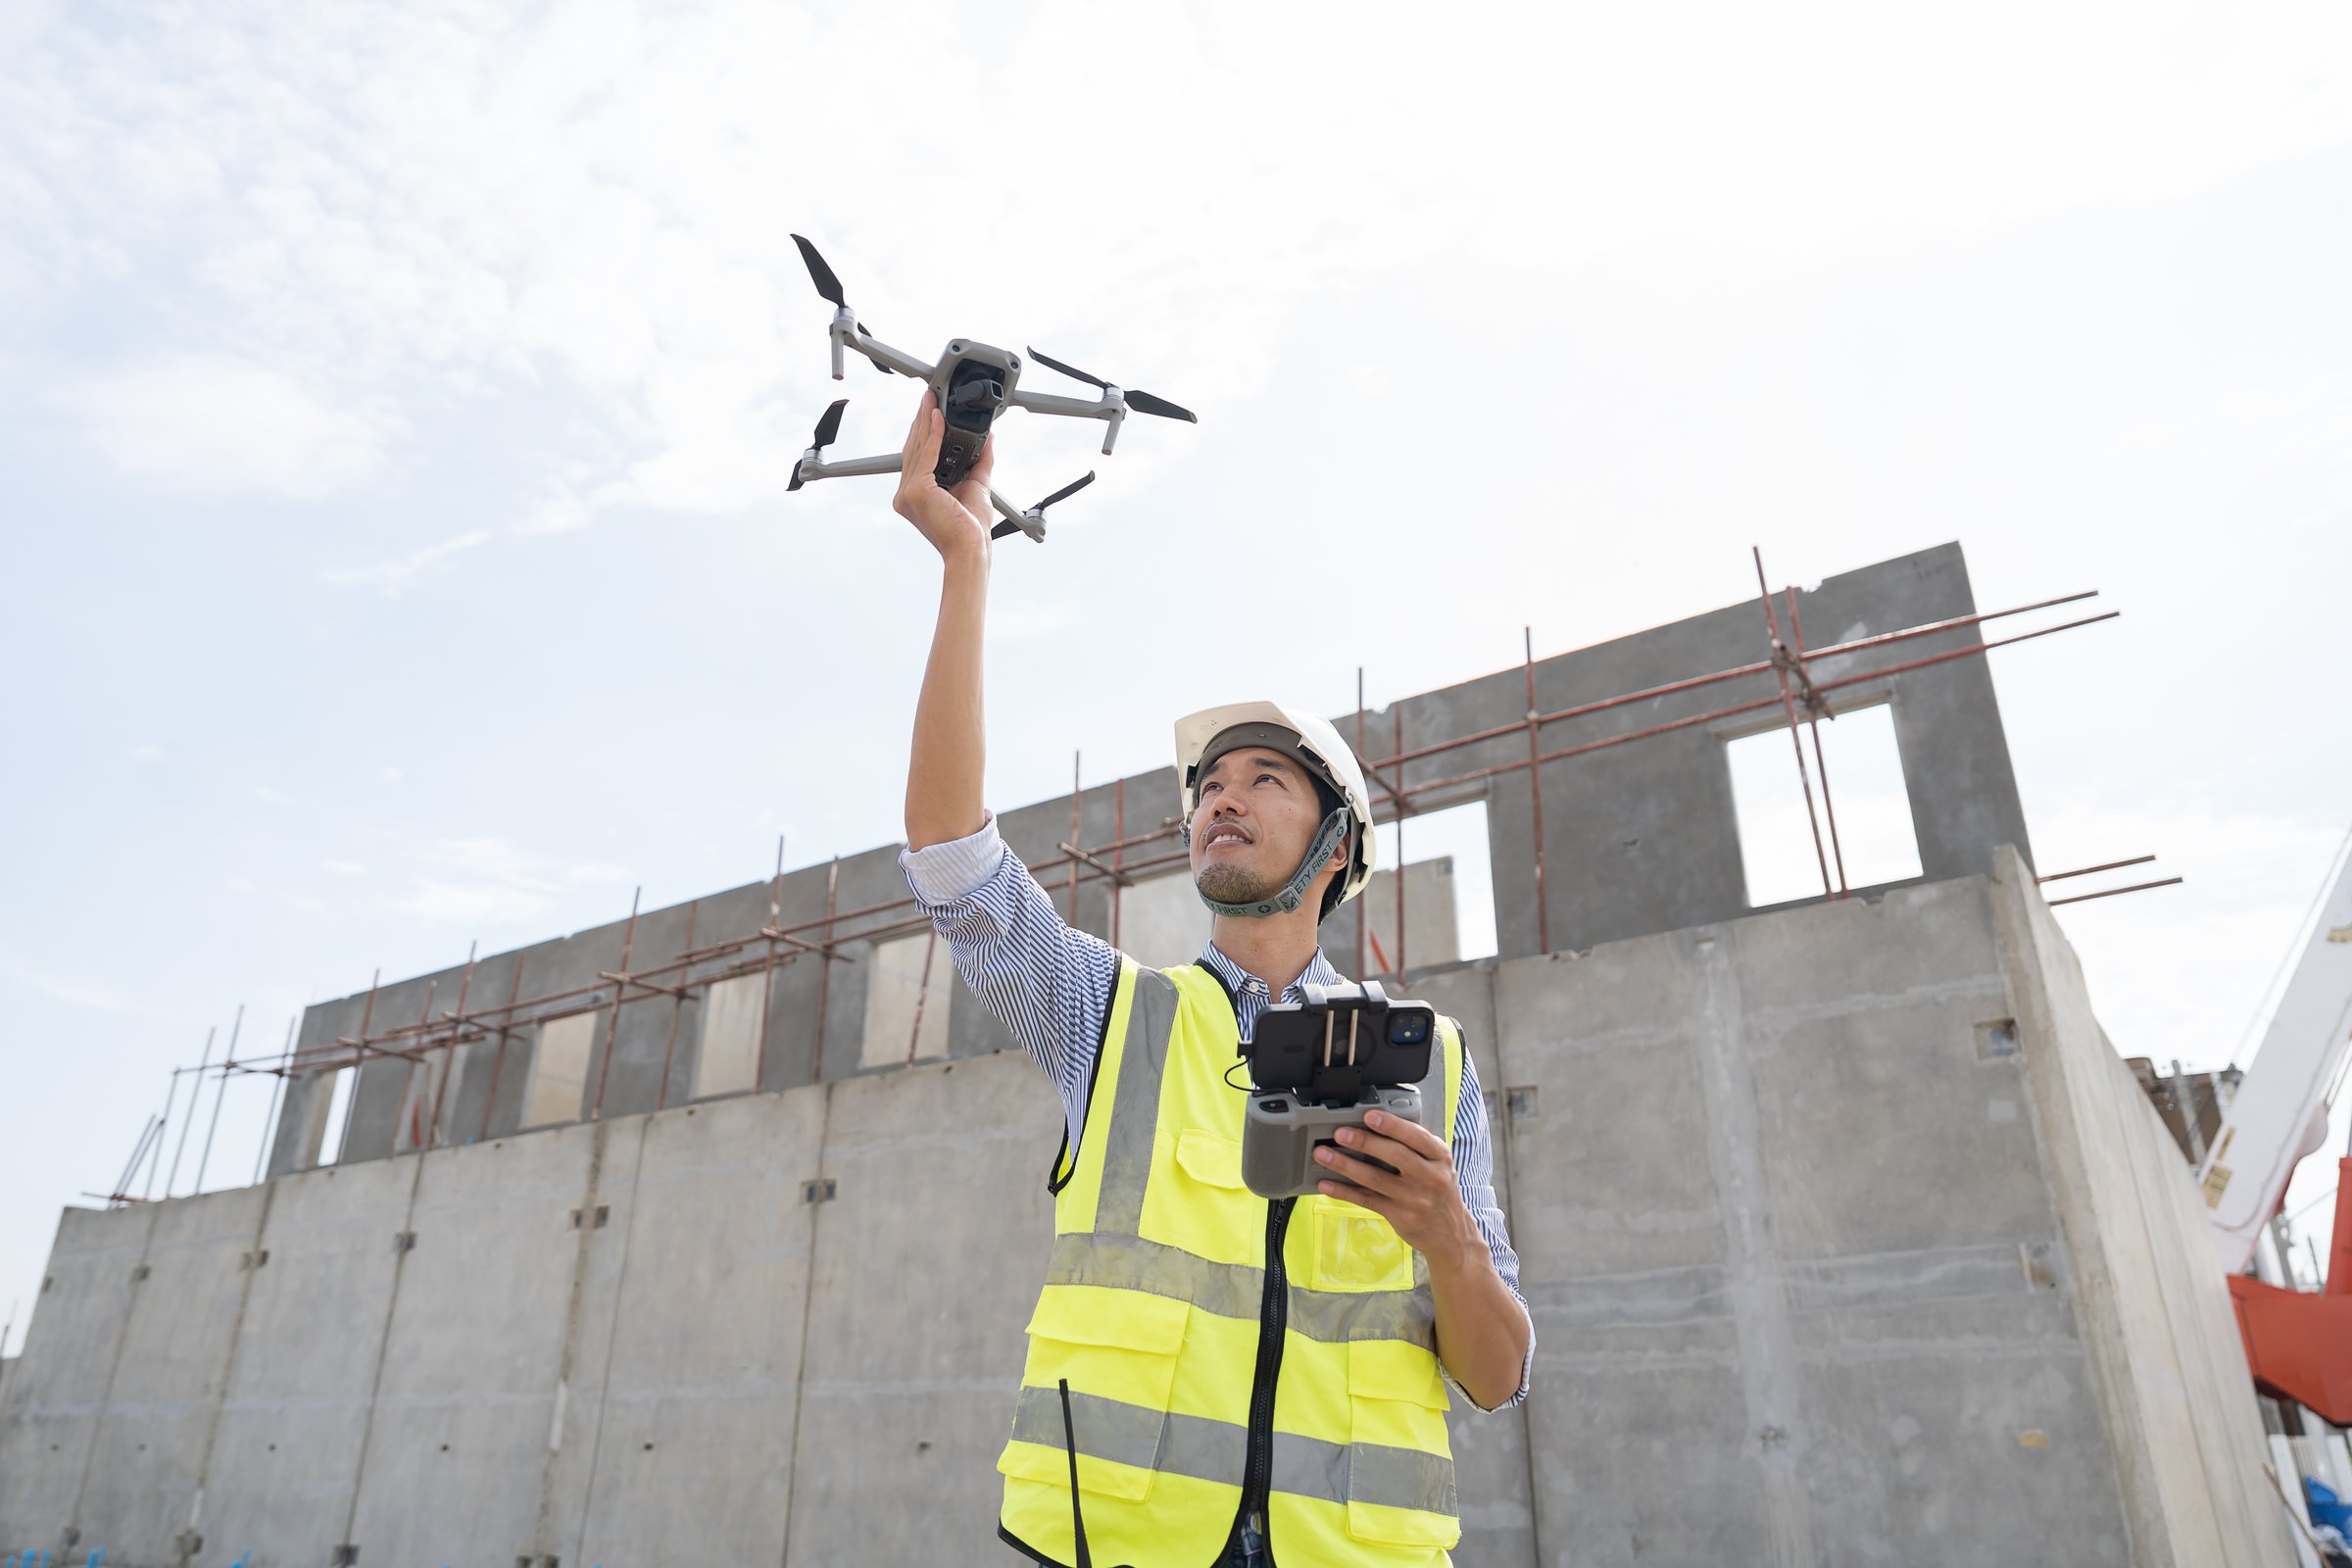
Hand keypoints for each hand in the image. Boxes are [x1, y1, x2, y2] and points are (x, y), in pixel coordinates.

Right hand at [892, 390, 994, 562]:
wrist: (971, 550)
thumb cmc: (971, 530)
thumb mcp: (977, 485)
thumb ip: (980, 461)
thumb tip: (988, 438)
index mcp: (915, 494)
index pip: (917, 455)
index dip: (924, 431)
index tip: (930, 411)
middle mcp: (905, 494)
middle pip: (914, 448)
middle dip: (922, 419)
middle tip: (928, 396)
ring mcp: (907, 493)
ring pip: (919, 448)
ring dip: (926, 420)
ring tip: (931, 399)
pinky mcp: (916, 492)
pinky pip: (927, 455)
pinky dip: (934, 435)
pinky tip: (938, 417)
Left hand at [1315, 1108, 1481, 1264]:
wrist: (1450, 1232)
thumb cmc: (1438, 1189)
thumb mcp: (1439, 1164)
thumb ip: (1416, 1146)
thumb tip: (1376, 1124)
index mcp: (1440, 1157)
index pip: (1416, 1137)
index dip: (1392, 1125)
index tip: (1369, 1115)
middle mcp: (1430, 1177)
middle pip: (1394, 1156)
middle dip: (1364, 1141)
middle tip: (1339, 1133)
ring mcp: (1414, 1199)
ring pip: (1374, 1179)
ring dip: (1345, 1165)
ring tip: (1323, 1154)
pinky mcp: (1399, 1216)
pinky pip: (1366, 1200)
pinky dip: (1344, 1191)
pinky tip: (1326, 1183)